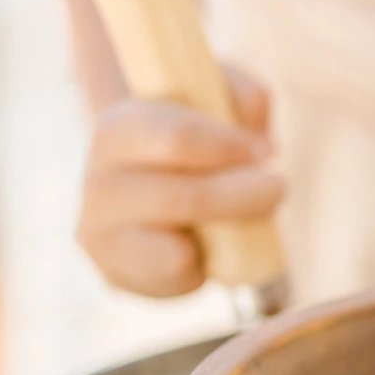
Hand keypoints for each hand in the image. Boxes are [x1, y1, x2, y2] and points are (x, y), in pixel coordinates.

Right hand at [77, 65, 283, 296]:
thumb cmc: (189, 141)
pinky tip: (205, 247)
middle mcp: (97, 180)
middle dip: (244, 196)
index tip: (264, 151)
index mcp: (119, 128)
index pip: (177, 138)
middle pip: (185, 197)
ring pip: (176, 249)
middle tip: (277, 188)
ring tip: (247, 218)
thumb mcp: (214, 99)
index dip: (231, 147)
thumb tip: (262, 141)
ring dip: (227, 234)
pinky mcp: (110, 273)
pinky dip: (201, 266)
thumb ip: (244, 96)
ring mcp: (99, 232)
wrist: (140, 194)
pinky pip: (173, 278)